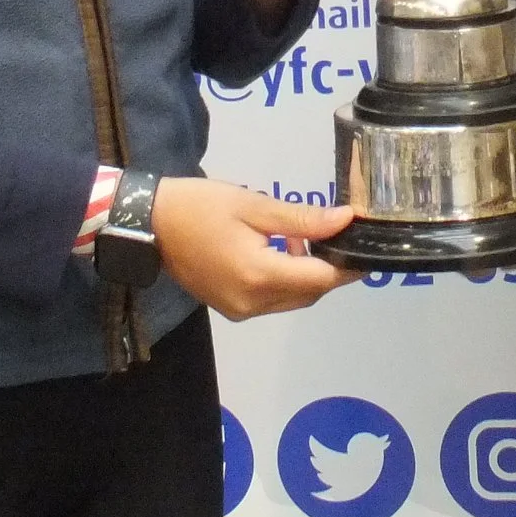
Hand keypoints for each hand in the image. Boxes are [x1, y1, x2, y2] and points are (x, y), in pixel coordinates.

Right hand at [150, 177, 361, 318]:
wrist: (149, 224)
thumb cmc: (200, 207)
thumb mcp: (254, 206)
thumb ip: (302, 218)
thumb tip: (345, 220)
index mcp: (259, 277)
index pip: (320, 279)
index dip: (348, 265)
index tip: (366, 245)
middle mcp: (252, 303)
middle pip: (309, 293)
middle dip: (328, 268)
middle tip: (337, 234)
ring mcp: (240, 310)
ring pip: (292, 298)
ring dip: (306, 273)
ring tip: (302, 235)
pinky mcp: (230, 307)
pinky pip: (272, 299)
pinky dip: (285, 279)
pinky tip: (279, 248)